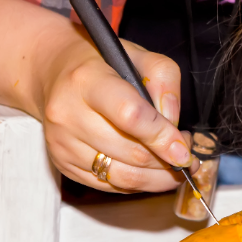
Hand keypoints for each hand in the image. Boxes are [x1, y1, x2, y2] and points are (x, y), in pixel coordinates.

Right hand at [36, 36, 195, 192]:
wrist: (54, 74)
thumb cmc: (101, 64)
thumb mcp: (139, 56)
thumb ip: (165, 82)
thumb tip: (174, 127)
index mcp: (86, 80)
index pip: (130, 116)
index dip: (162, 137)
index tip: (185, 150)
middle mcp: (67, 114)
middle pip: (130, 153)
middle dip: (167, 160)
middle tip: (186, 154)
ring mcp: (62, 143)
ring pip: (122, 176)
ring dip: (157, 178)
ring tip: (174, 166)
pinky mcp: (62, 164)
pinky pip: (109, 185)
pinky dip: (137, 184)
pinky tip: (150, 171)